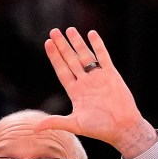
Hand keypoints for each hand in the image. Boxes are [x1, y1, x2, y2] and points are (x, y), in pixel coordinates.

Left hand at [37, 28, 156, 158]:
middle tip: (54, 31)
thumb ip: (55, 122)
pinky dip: (98, 45)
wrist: (122, 128)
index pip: (62, 70)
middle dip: (62, 46)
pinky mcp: (111, 75)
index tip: (48, 43)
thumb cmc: (99, 129)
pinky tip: (91, 34)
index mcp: (75, 92)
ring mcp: (98, 77)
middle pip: (71, 60)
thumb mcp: (75, 125)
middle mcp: (85, 82)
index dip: (55, 57)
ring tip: (69, 29)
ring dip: (77, 43)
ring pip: (85, 56)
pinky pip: (103, 57)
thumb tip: (35, 129)